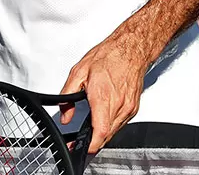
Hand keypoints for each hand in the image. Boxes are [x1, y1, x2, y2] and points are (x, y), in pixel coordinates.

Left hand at [58, 30, 157, 153]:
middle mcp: (119, 105)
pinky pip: (121, 123)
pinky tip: (103, 120)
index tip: (81, 149)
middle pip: (106, 135)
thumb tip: (65, 115)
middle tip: (79, 144)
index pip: (100, 131)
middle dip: (92, 142)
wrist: (130, 50)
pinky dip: (111, 126)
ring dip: (102, 134)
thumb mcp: (78, 72)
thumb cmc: (108, 57)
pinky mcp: (134, 108)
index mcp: (103, 96)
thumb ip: (68, 95)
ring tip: (89, 133)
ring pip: (114, 131)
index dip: (90, 145)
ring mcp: (128, 108)